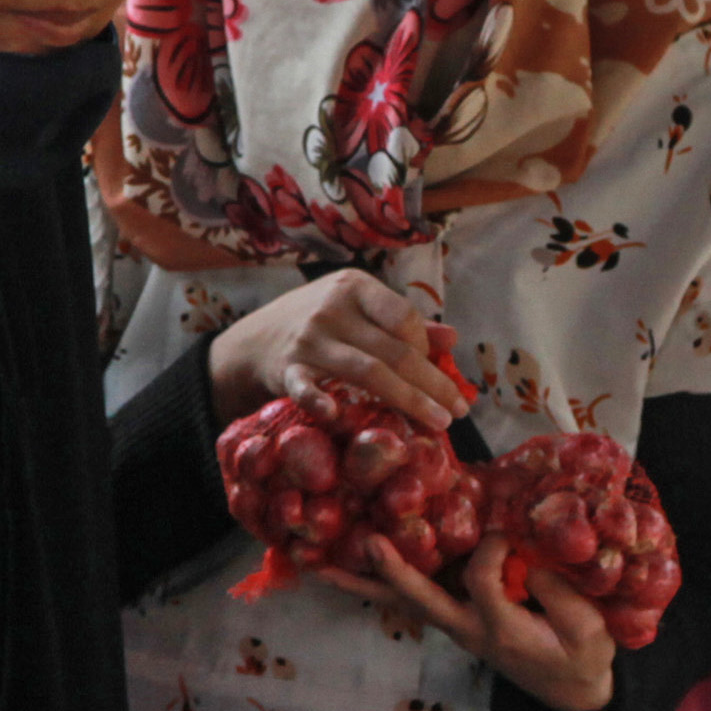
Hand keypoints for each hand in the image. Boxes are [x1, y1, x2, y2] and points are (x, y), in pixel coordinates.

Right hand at [208, 270, 468, 430]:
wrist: (253, 341)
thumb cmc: (320, 325)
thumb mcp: (358, 309)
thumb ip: (403, 323)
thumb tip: (452, 337)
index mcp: (355, 287)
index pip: (404, 316)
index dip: (427, 347)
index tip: (437, 371)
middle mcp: (333, 309)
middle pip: (394, 351)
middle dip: (433, 384)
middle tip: (457, 412)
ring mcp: (309, 340)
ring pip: (368, 372)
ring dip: (408, 400)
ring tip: (438, 423)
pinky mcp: (286, 369)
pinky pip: (306, 387)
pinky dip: (319, 400)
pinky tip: (335, 415)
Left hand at [320, 534, 616, 710]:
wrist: (573, 692)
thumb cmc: (584, 659)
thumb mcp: (589, 632)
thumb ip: (560, 595)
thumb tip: (528, 555)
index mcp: (501, 631)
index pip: (481, 583)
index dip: (490, 551)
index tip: (506, 528)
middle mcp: (469, 630)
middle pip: (421, 602)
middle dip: (395, 573)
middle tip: (367, 543)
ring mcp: (458, 627)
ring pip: (405, 604)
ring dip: (363, 585)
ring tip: (319, 566)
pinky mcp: (458, 619)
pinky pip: (415, 599)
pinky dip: (384, 582)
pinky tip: (356, 565)